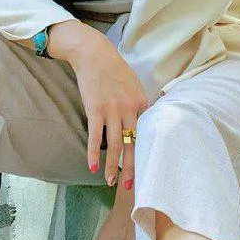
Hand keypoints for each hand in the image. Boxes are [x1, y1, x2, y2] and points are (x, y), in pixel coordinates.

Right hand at [66, 32, 147, 189]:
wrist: (94, 53)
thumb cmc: (114, 69)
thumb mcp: (135, 84)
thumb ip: (141, 103)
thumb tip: (147, 120)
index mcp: (142, 103)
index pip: (147, 134)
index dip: (147, 153)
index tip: (147, 169)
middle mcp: (129, 109)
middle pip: (133, 144)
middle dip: (132, 167)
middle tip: (131, 186)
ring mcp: (112, 110)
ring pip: (115, 144)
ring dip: (112, 166)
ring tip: (110, 182)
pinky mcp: (95, 109)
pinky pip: (95, 136)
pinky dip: (93, 153)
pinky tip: (92, 167)